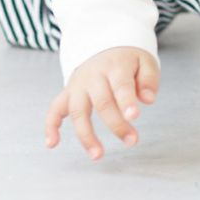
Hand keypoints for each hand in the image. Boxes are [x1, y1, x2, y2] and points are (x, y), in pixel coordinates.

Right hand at [44, 46, 159, 159]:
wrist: (104, 45)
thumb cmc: (127, 60)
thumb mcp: (145, 61)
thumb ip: (149, 79)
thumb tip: (148, 100)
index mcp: (115, 66)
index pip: (121, 84)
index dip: (127, 101)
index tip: (134, 116)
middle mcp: (94, 75)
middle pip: (102, 101)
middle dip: (116, 124)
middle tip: (131, 141)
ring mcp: (79, 84)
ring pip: (78, 110)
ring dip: (86, 135)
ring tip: (97, 155)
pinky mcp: (68, 93)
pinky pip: (55, 109)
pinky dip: (50, 126)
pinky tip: (52, 144)